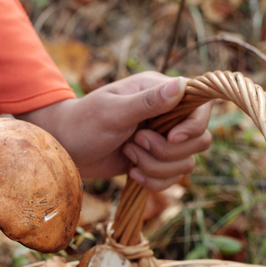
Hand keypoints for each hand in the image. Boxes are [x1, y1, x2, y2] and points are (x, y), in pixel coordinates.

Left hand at [17, 72, 211, 191]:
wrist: (65, 149)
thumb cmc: (84, 123)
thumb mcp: (113, 111)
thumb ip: (148, 101)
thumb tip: (181, 85)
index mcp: (160, 92)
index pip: (200, 107)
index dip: (193, 127)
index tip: (171, 138)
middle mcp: (167, 115)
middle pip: (199, 140)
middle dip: (167, 151)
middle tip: (135, 143)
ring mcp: (163, 140)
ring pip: (185, 163)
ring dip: (156, 167)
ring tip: (128, 155)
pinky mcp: (155, 161)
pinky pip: (172, 179)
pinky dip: (153, 181)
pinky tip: (131, 172)